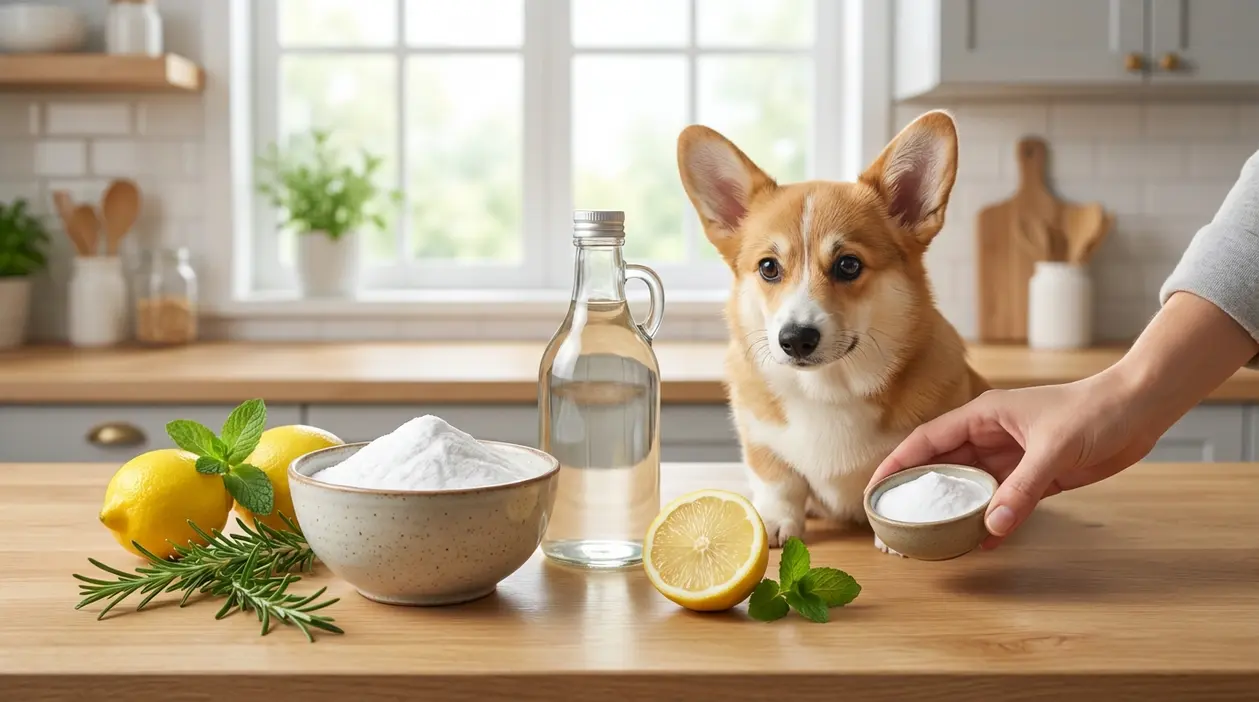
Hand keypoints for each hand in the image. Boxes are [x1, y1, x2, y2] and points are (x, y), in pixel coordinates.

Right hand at [869, 371, 1158, 548]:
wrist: (1140, 409)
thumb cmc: (1094, 411)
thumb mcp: (1054, 448)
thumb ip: (1022, 488)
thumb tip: (991, 527)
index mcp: (982, 416)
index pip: (926, 441)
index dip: (897, 464)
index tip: (875, 490)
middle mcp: (990, 436)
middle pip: (941, 466)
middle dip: (917, 493)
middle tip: (895, 524)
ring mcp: (1011, 457)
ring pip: (970, 486)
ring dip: (952, 510)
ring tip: (929, 538)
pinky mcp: (1035, 475)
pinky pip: (1002, 501)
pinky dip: (990, 521)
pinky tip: (980, 542)